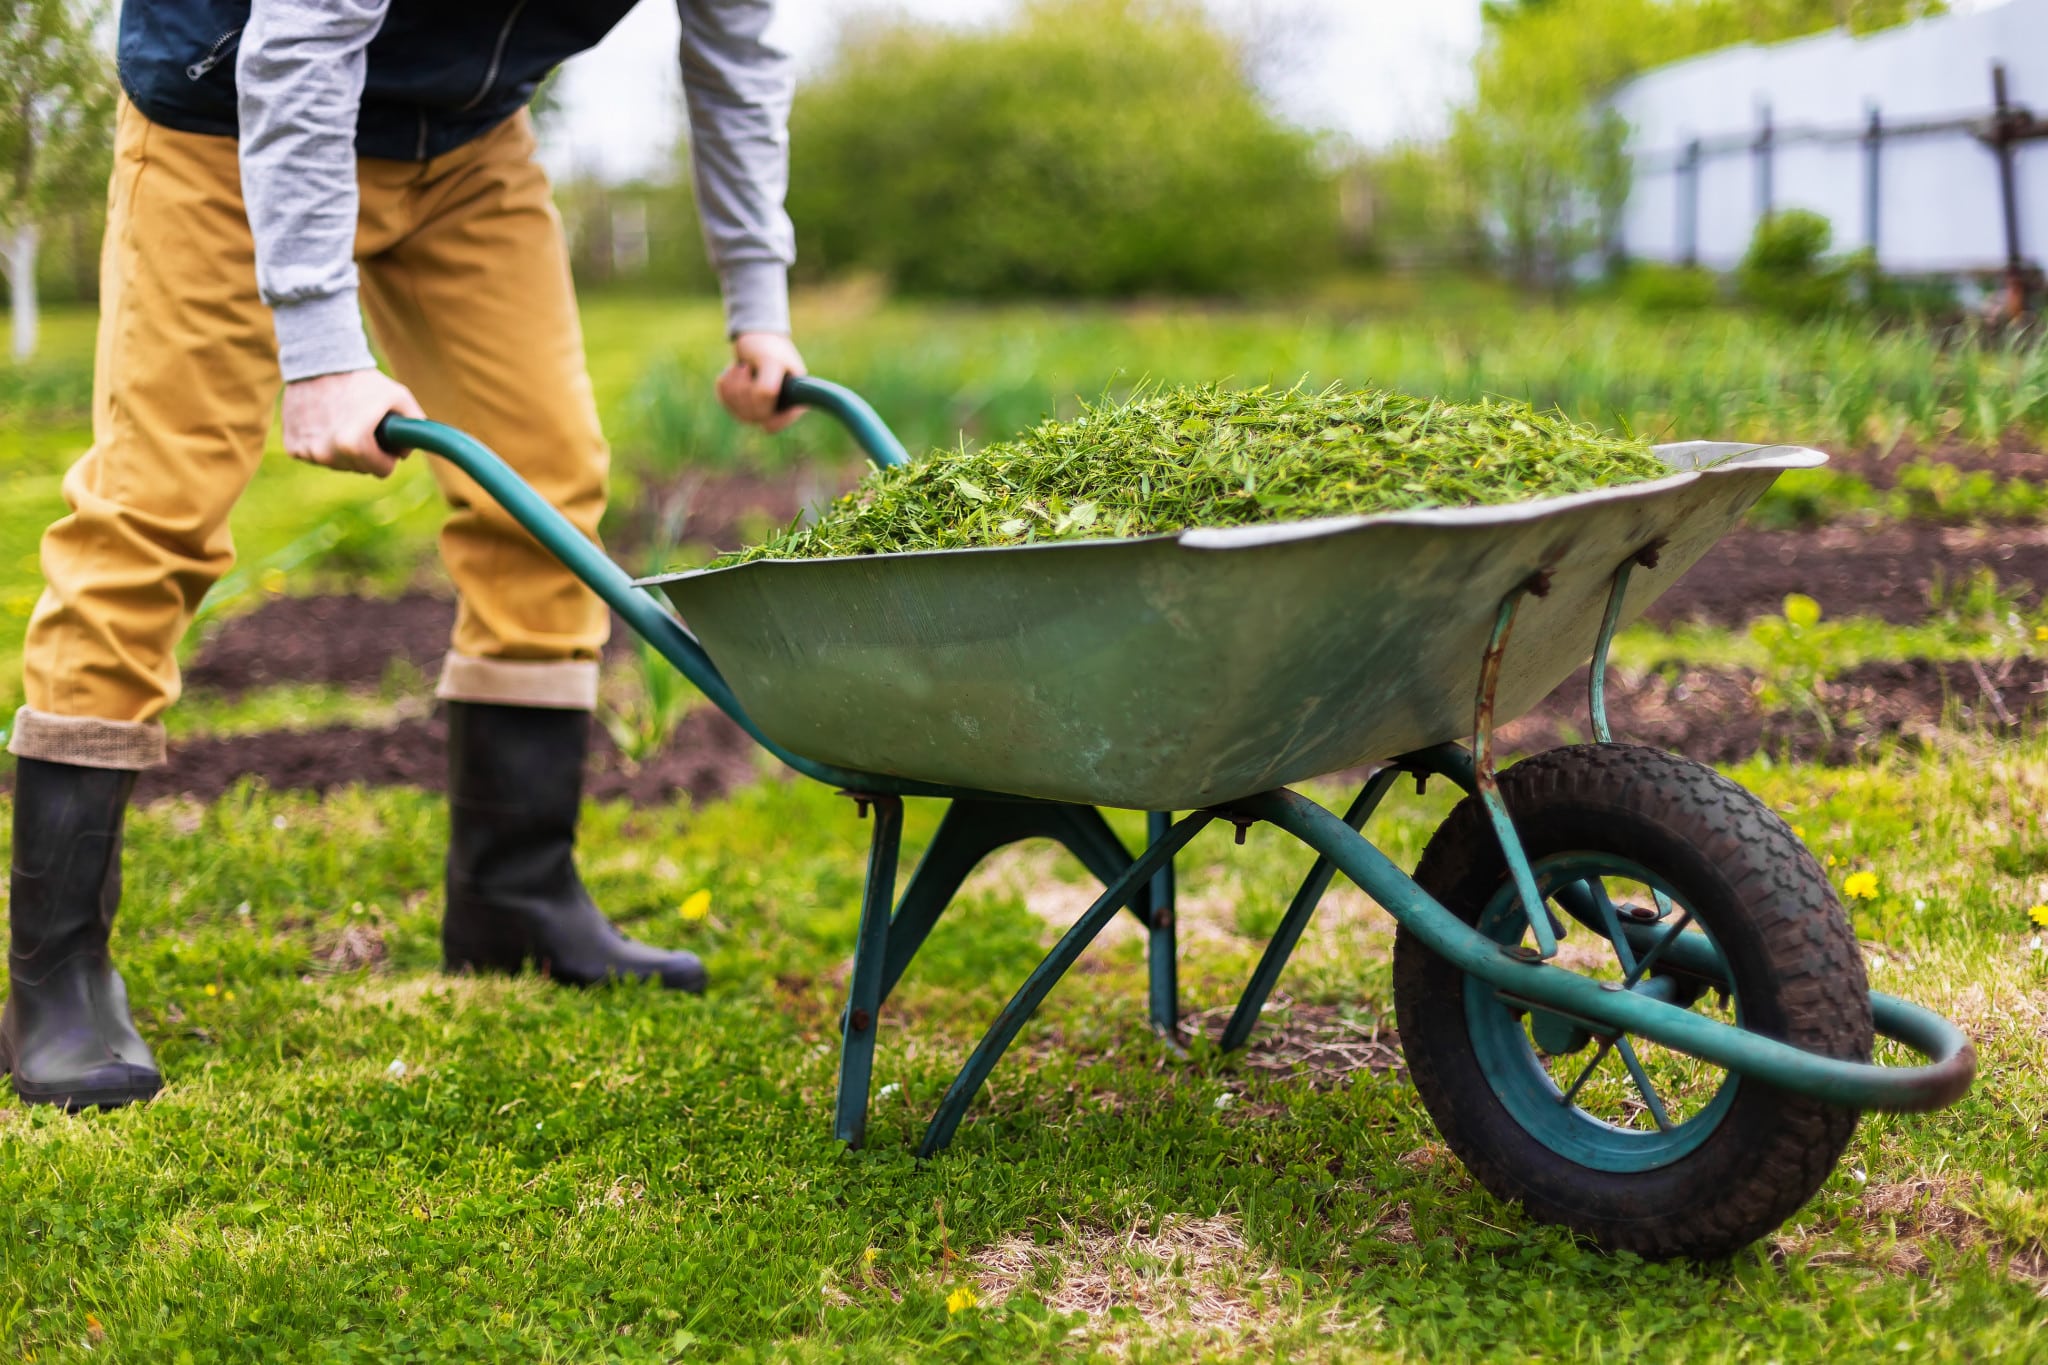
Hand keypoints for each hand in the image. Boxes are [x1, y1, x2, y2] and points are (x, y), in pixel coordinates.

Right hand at [280, 369, 423, 477]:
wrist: (318, 360)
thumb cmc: (362, 379)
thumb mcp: (399, 396)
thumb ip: (415, 425)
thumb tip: (406, 452)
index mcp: (352, 445)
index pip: (382, 470)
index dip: (388, 454)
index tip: (384, 437)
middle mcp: (325, 453)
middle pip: (359, 469)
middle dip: (367, 452)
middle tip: (364, 425)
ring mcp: (307, 451)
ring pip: (337, 464)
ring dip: (344, 450)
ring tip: (344, 420)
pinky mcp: (292, 446)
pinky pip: (317, 456)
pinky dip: (323, 444)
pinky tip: (325, 422)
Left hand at [716, 332, 806, 433]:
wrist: (754, 334)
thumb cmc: (767, 346)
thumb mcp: (770, 362)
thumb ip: (768, 386)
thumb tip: (761, 408)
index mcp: (795, 401)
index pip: (775, 424)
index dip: (762, 410)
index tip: (758, 388)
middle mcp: (780, 409)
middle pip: (753, 417)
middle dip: (744, 391)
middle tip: (746, 369)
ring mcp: (761, 408)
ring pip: (738, 413)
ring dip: (733, 387)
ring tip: (739, 368)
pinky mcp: (744, 404)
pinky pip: (727, 405)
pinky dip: (725, 388)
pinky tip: (731, 373)